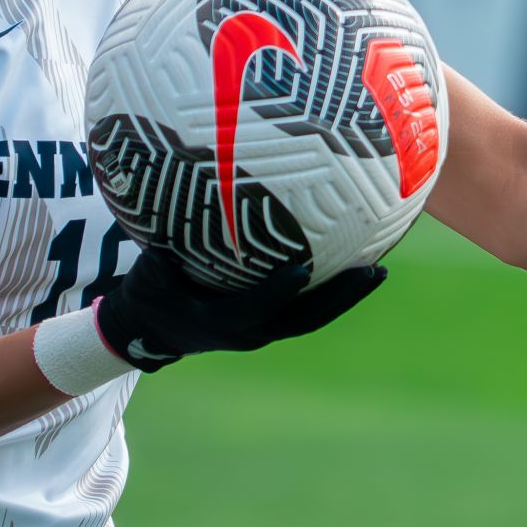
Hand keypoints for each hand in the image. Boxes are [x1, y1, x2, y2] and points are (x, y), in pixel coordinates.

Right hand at [93, 247, 385, 371]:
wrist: (148, 330)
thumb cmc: (149, 290)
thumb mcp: (149, 267)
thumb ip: (165, 242)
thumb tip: (175, 193)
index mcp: (215, 321)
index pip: (253, 309)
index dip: (276, 292)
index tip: (302, 269)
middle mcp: (247, 333)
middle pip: (302, 320)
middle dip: (338, 298)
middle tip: (372, 271)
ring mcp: (261, 332)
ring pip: (311, 318)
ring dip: (345, 297)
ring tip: (378, 271)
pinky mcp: (269, 325)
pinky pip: (306, 311)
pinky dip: (332, 292)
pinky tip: (357, 264)